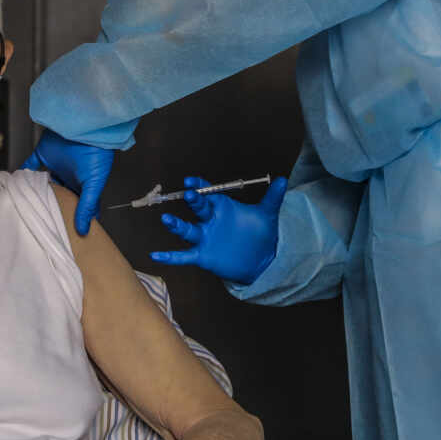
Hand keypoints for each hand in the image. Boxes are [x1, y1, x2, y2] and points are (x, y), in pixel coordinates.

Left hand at [22, 130, 115, 235]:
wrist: (85, 128)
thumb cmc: (97, 155)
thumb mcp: (94, 184)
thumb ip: (87, 206)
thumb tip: (83, 230)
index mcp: (82, 185)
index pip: (76, 205)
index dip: (71, 216)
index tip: (64, 231)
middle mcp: (68, 176)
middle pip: (57, 195)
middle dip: (50, 206)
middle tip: (40, 221)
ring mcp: (55, 165)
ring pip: (42, 182)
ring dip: (35, 191)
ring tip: (25, 206)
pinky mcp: (44, 154)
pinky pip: (30, 165)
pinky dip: (23, 173)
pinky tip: (16, 183)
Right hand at [152, 176, 286, 283]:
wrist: (260, 259)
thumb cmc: (259, 233)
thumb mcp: (267, 215)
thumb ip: (273, 198)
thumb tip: (284, 180)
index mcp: (222, 207)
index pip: (209, 193)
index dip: (200, 186)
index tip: (192, 180)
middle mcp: (210, 220)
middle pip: (199, 209)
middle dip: (194, 201)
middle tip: (189, 193)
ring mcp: (204, 238)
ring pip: (187, 230)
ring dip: (177, 226)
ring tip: (166, 219)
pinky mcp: (202, 255)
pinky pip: (184, 255)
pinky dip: (170, 256)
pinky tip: (156, 256)